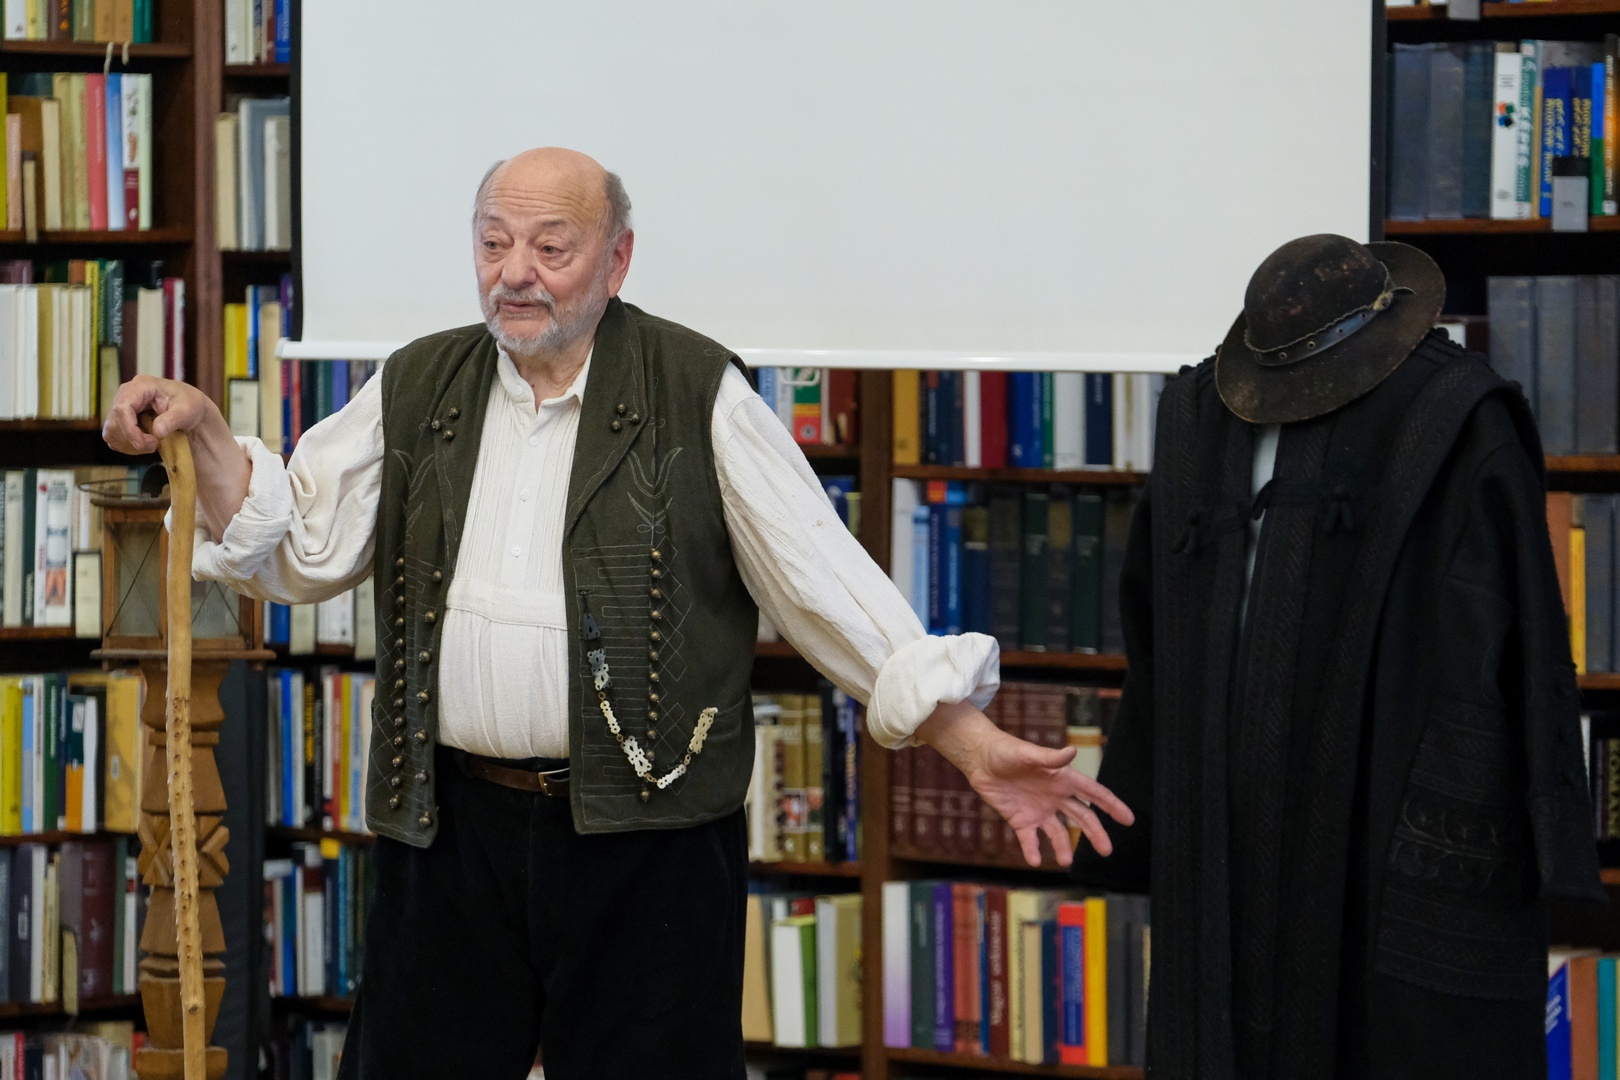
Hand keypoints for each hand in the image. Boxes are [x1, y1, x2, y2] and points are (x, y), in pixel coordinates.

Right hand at [102, 375, 217, 455]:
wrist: (189, 409)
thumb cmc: (189, 405)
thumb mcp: (187, 410)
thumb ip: (172, 420)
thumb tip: (157, 432)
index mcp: (141, 385)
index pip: (122, 408)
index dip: (129, 430)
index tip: (144, 445)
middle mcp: (126, 393)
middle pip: (114, 422)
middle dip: (132, 439)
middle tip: (155, 445)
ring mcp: (121, 406)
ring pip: (111, 431)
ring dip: (130, 444)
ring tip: (153, 444)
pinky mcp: (120, 419)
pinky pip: (113, 437)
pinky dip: (127, 446)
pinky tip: (144, 445)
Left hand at [915, 701, 1133, 868]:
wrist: (979, 759)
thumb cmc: (1006, 750)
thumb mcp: (1027, 753)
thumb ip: (1050, 757)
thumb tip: (1072, 751)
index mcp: (1063, 778)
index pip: (1094, 793)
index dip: (1112, 805)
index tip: (1128, 819)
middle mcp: (1055, 796)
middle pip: (1082, 817)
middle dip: (1095, 833)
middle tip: (1107, 851)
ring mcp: (1039, 810)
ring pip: (1058, 833)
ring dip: (1064, 847)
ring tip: (1065, 861)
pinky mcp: (1020, 820)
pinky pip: (1030, 839)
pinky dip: (1032, 850)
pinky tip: (1033, 860)